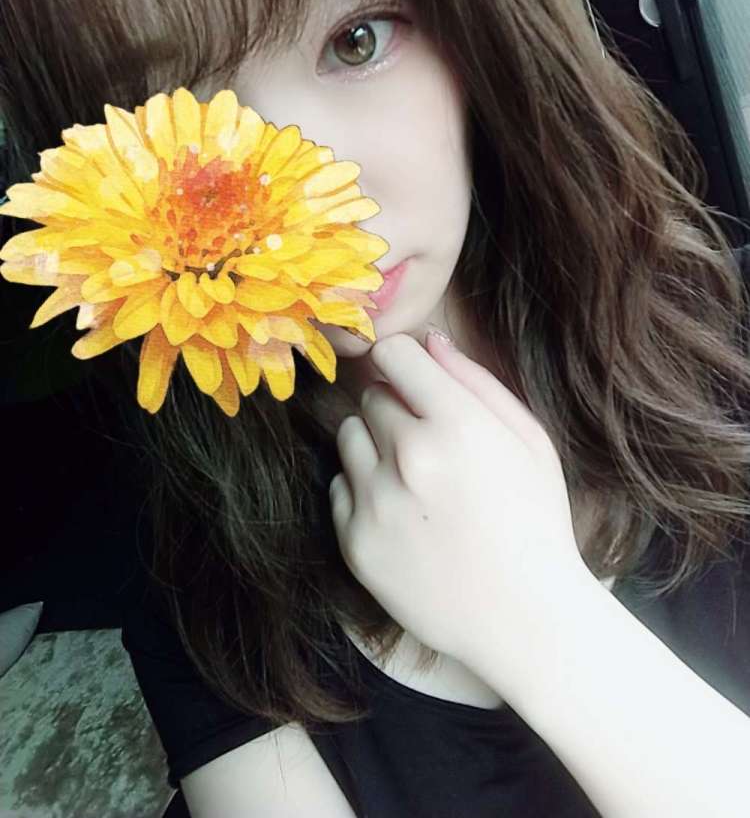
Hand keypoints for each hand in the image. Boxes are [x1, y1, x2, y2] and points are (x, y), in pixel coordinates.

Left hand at [329, 330, 592, 691]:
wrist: (524, 618)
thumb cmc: (536, 522)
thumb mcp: (530, 441)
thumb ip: (476, 382)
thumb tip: (428, 341)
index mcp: (457, 424)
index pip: (392, 353)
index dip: (404, 363)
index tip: (414, 381)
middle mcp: (408, 456)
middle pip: (371, 395)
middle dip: (396, 408)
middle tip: (428, 442)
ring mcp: (376, 500)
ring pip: (348, 435)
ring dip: (374, 444)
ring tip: (412, 478)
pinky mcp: (353, 541)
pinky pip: (339, 485)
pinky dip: (363, 490)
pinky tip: (400, 512)